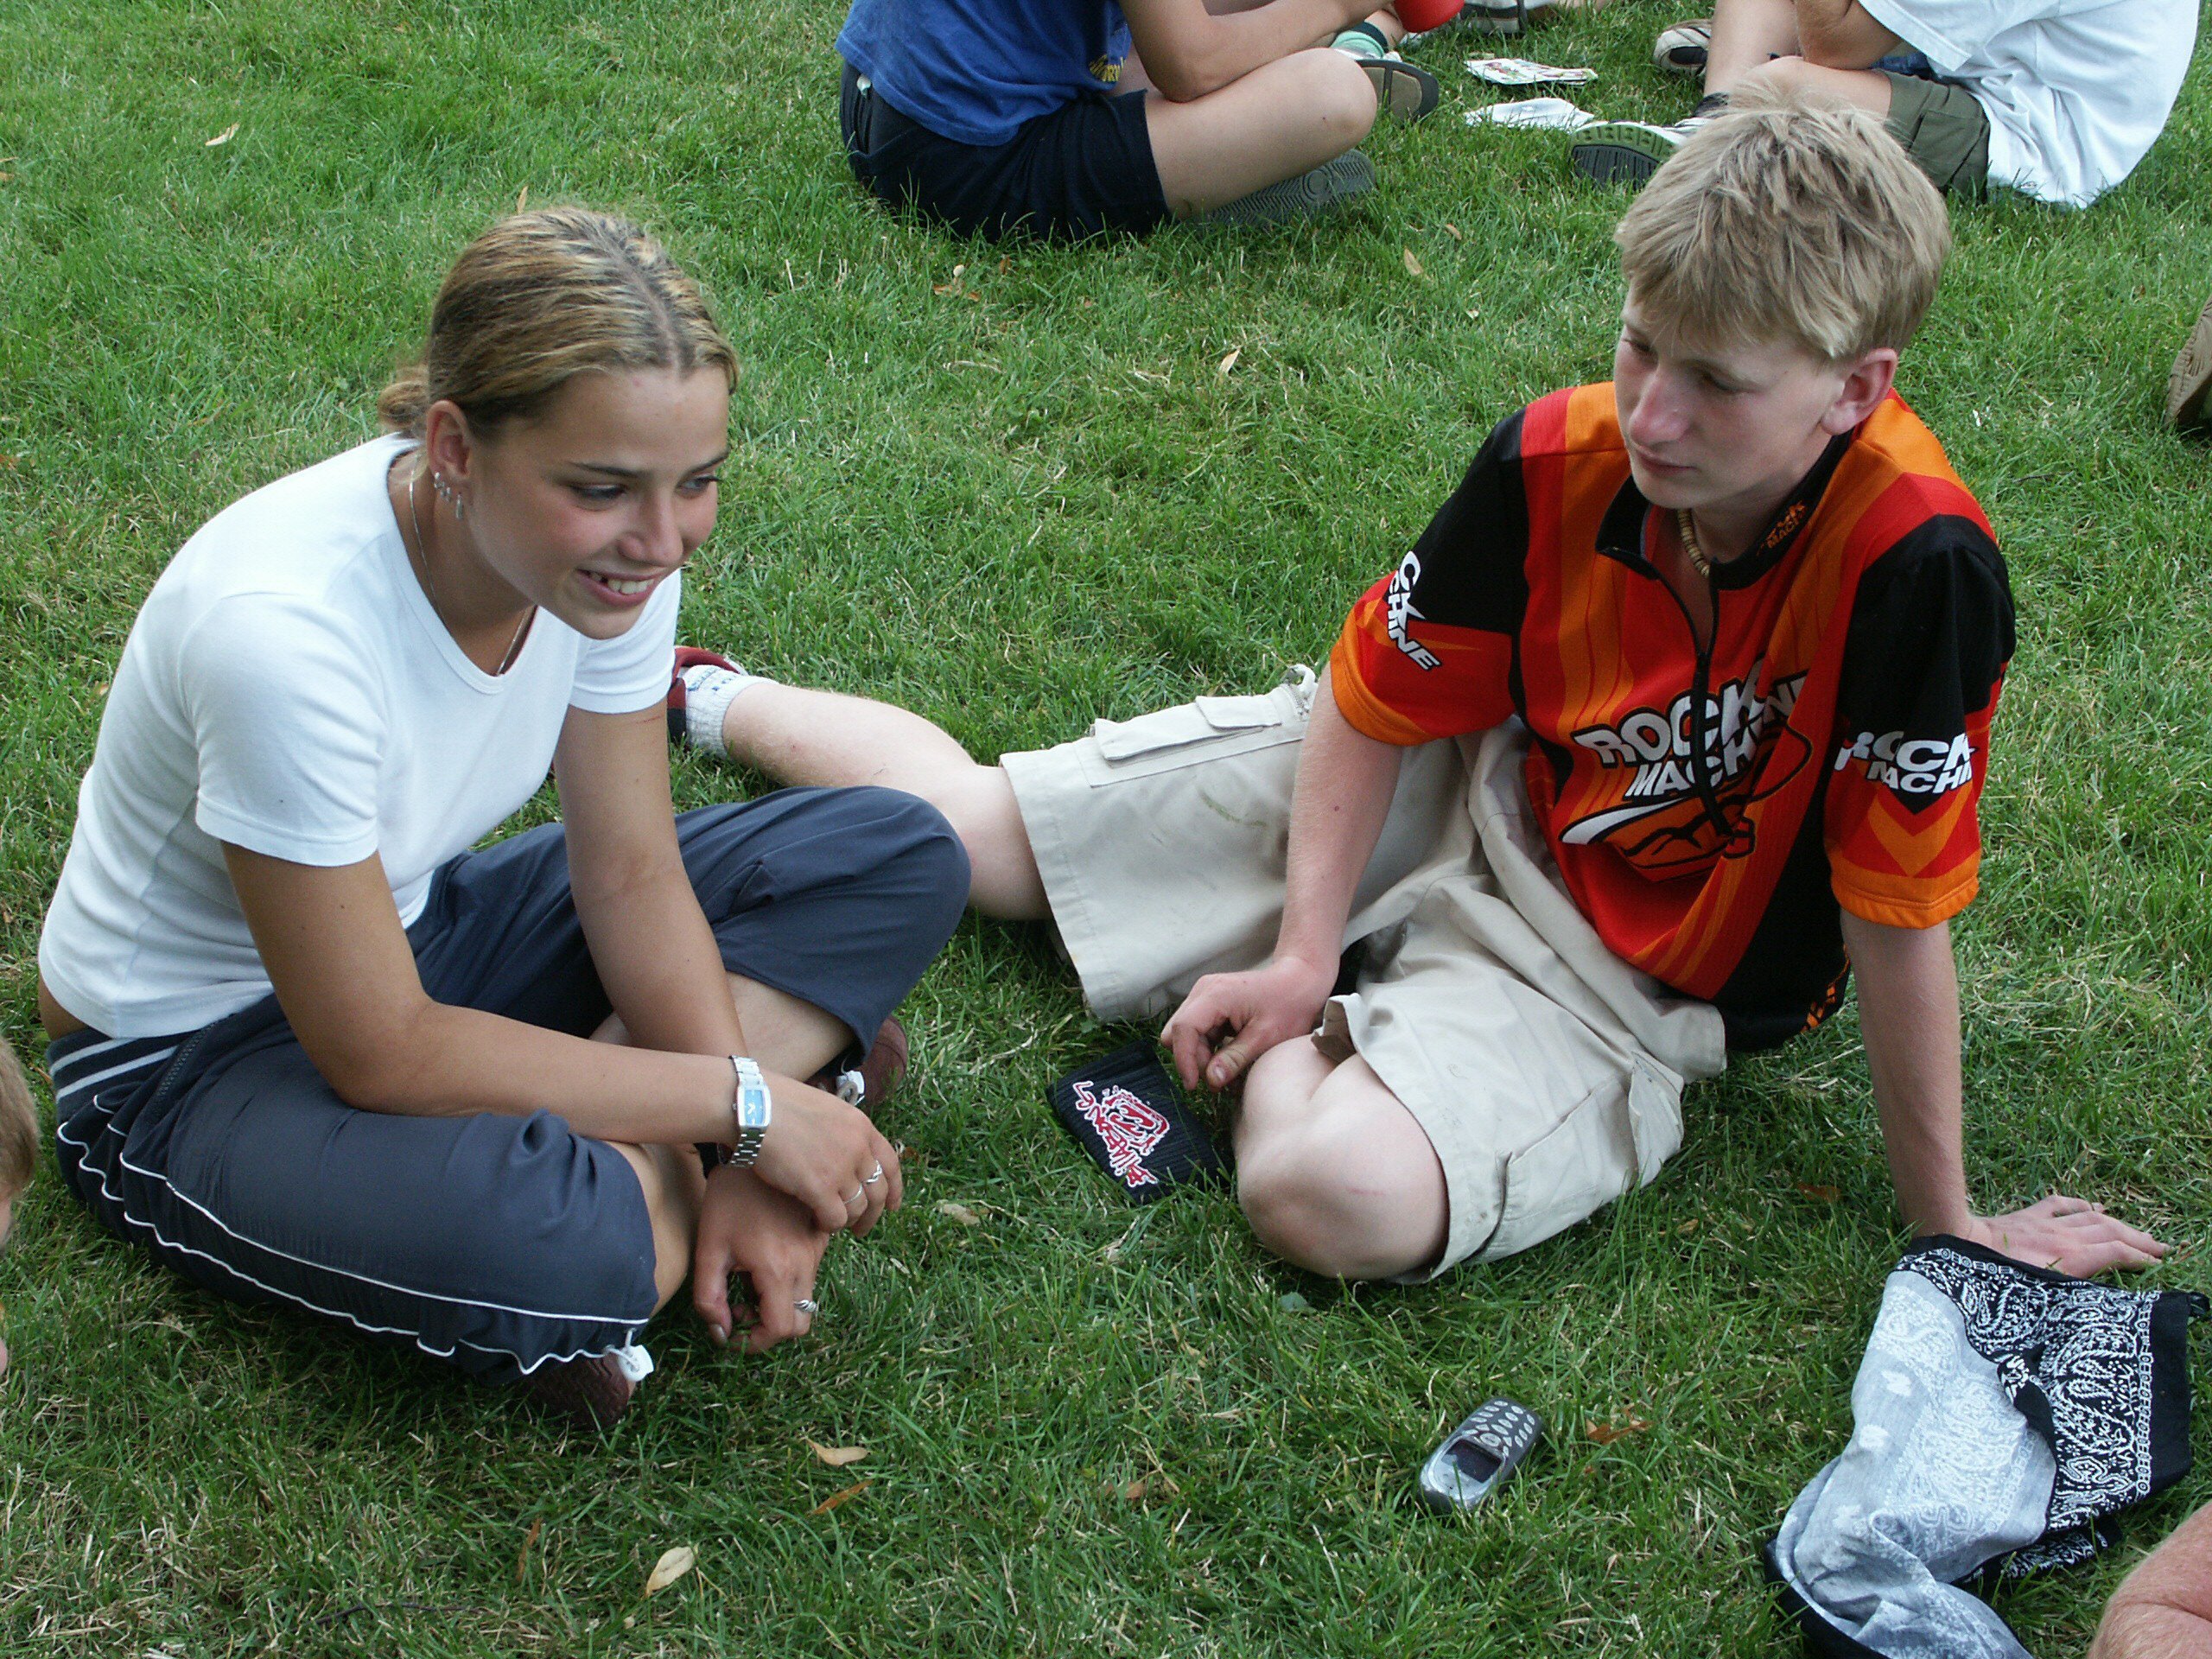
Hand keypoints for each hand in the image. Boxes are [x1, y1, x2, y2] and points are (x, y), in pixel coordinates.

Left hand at [692, 1167, 832, 1353]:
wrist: (758, 1148)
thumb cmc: (727, 1198)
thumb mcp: (708, 1249)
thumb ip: (709, 1298)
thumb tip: (722, 1333)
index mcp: (778, 1268)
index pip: (782, 1329)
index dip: (755, 1342)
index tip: (733, 1329)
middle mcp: (806, 1261)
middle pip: (801, 1321)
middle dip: (771, 1326)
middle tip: (742, 1305)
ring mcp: (818, 1247)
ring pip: (808, 1298)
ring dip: (779, 1303)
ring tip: (749, 1277)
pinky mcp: (821, 1235)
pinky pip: (812, 1273)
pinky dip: (791, 1281)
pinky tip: (766, 1258)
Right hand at [750, 1077, 903, 1234]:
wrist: (753, 1108)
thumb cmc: (776, 1105)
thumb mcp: (824, 1109)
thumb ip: (841, 1131)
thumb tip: (844, 1154)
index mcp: (861, 1126)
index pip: (891, 1163)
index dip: (894, 1189)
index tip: (892, 1205)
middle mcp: (857, 1147)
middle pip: (878, 1191)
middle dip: (873, 1214)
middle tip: (862, 1227)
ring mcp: (840, 1168)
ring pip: (858, 1208)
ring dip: (849, 1221)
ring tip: (834, 1225)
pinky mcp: (819, 1187)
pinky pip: (836, 1218)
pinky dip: (830, 1225)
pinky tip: (818, 1223)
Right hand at [1163, 954, 1336, 1092]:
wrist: (1300, 981)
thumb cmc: (1289, 1005)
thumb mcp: (1265, 1037)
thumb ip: (1235, 1058)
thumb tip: (1211, 1080)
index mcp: (1215, 995)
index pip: (1183, 1029)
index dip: (1184, 1060)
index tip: (1194, 1085)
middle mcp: (1204, 991)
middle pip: (1177, 1031)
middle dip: (1192, 1058)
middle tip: (1217, 1076)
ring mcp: (1205, 995)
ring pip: (1185, 1033)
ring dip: (1201, 1055)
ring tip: (1227, 1070)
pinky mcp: (1211, 1003)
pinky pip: (1198, 1030)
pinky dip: (1208, 1047)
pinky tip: (1229, 1057)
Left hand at [1952, 1194, 2166, 1276]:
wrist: (1963, 1247)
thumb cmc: (1996, 1280)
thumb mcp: (2040, 1294)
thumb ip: (2070, 1291)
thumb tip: (2092, 1297)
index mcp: (2071, 1257)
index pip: (2116, 1253)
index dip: (2140, 1257)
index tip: (2158, 1263)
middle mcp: (2064, 1236)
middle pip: (2112, 1232)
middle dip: (2139, 1239)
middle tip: (2160, 1247)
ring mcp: (2046, 1223)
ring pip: (2091, 1217)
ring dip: (2117, 1222)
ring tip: (2137, 1231)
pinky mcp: (2027, 1215)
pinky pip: (2059, 1204)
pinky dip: (2080, 1204)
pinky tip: (2092, 1206)